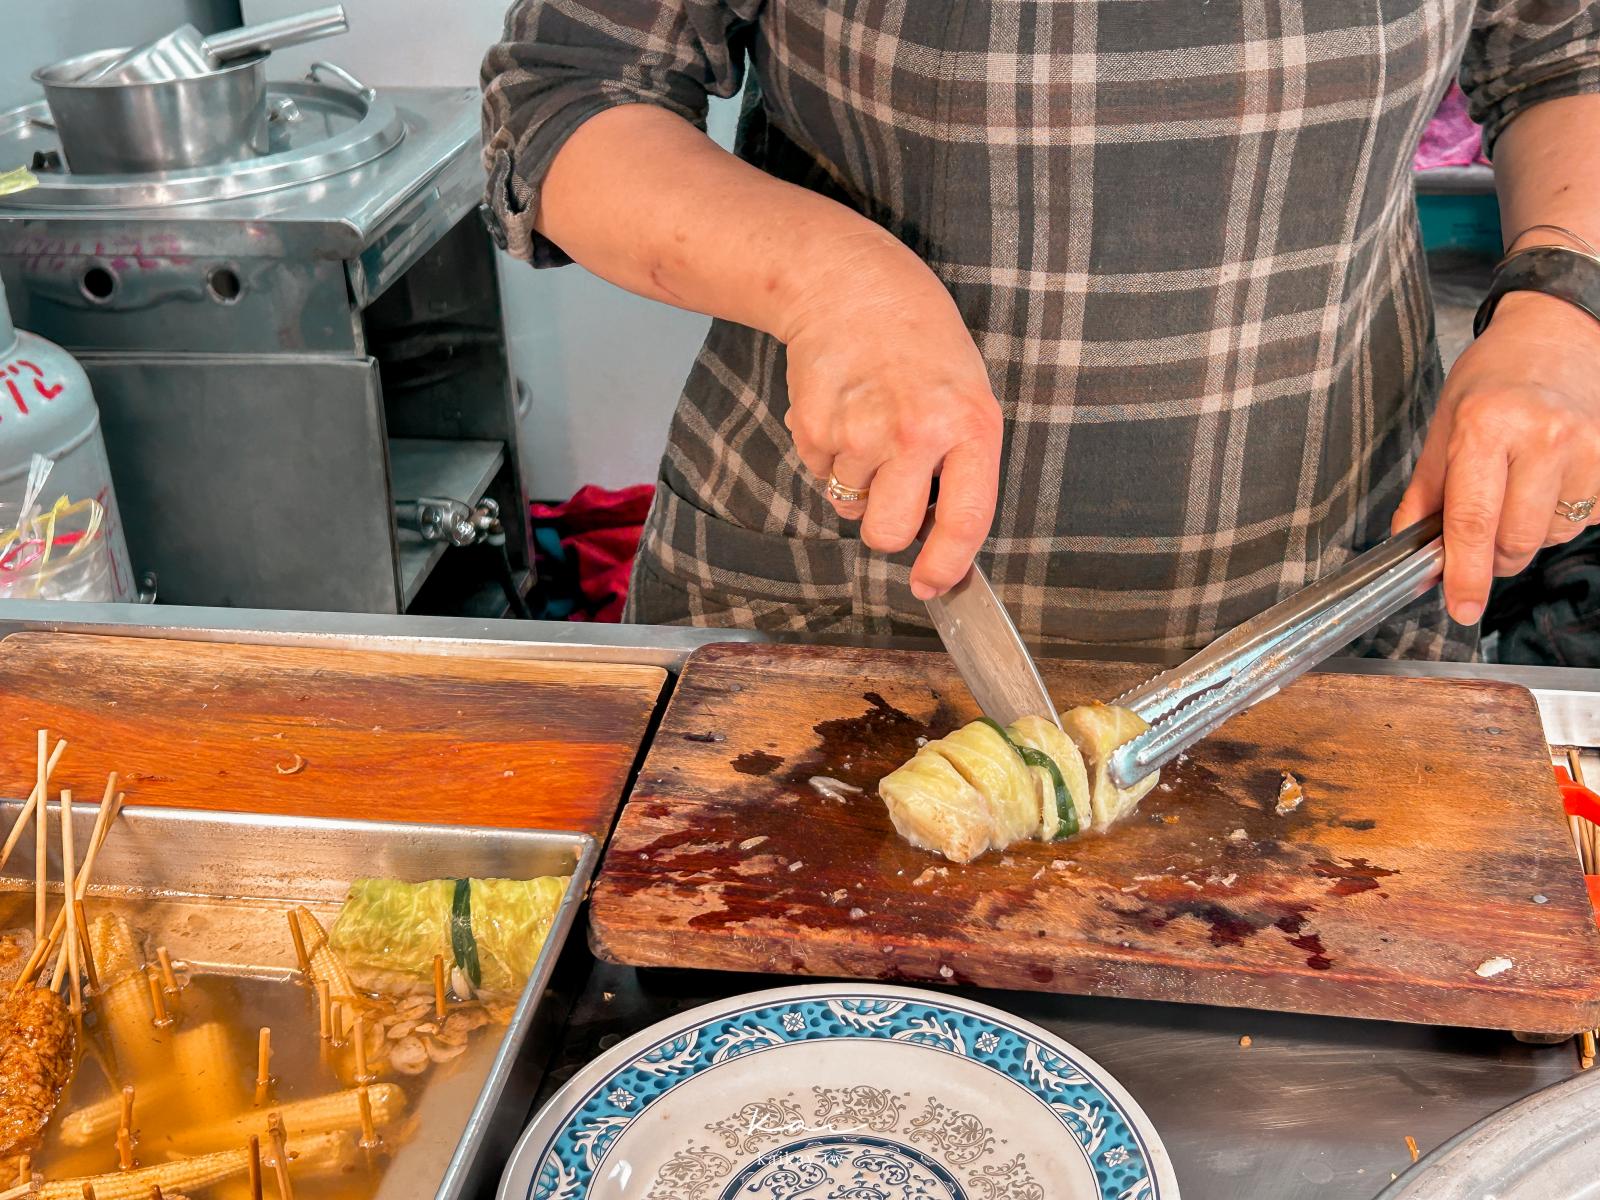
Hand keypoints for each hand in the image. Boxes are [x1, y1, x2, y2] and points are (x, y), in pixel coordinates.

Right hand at [779, 231, 1002, 598]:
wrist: (850, 284)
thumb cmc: (919, 341)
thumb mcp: (967, 391)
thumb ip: (960, 462)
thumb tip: (938, 538)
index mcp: (969, 426)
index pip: (965, 520)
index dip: (947, 565)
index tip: (934, 585)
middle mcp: (915, 433)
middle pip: (888, 533)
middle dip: (885, 526)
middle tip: (891, 485)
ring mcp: (860, 432)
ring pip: (847, 505)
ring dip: (854, 479)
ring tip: (868, 422)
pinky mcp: (814, 427)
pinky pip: (819, 473)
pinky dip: (827, 453)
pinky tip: (843, 409)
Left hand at [1393, 291, 1599, 623]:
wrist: (1557, 336)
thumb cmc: (1493, 380)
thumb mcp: (1442, 428)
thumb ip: (1424, 496)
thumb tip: (1411, 552)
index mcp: (1486, 426)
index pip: (1472, 520)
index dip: (1465, 573)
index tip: (1461, 606)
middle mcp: (1544, 435)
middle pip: (1515, 541)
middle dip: (1492, 555)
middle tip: (1480, 533)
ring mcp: (1589, 447)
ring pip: (1550, 536)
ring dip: (1527, 532)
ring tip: (1519, 485)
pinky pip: (1581, 519)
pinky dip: (1559, 515)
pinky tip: (1550, 478)